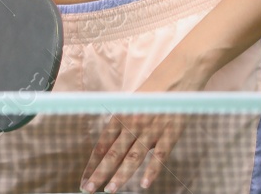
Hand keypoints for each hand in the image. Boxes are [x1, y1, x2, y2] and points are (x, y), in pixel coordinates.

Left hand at [81, 54, 206, 191]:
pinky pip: (160, 156)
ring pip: (133, 157)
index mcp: (120, 117)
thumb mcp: (130, 106)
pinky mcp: (170, 134)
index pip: (102, 145)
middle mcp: (132, 125)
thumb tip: (108, 147)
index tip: (84, 179)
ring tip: (110, 190)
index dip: (92, 163)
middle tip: (89, 189)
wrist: (176, 77)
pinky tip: (145, 184)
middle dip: (100, 173)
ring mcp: (151, 130)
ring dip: (121, 175)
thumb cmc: (151, 93)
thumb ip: (121, 126)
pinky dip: (152, 170)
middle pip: (113, 153)